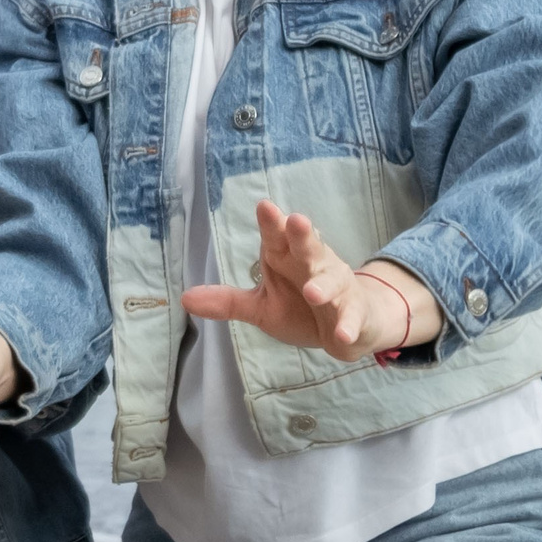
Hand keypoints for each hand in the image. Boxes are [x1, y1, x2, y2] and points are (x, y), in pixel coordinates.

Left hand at [183, 200, 435, 362]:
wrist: (349, 327)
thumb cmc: (301, 307)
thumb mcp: (261, 307)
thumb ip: (229, 302)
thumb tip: (185, 299)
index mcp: (287, 257)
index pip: (277, 237)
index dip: (272, 223)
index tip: (265, 207)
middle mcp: (314, 264)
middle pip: (308, 246)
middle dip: (303, 234)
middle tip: (297, 221)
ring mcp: (338, 287)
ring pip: (332, 281)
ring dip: (323, 286)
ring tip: (312, 292)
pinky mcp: (356, 312)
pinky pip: (352, 317)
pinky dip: (348, 325)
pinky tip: (342, 334)